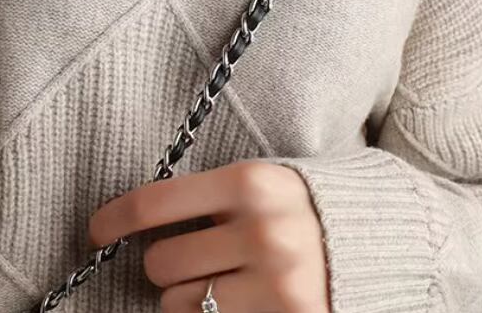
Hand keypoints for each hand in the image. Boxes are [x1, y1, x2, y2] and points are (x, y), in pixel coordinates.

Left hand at [88, 160, 331, 312]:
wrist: (385, 240)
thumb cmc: (306, 208)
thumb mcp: (263, 184)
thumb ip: (209, 198)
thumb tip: (132, 219)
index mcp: (251, 181)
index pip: (155, 203)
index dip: (114, 219)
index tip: (96, 231)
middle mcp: (262, 230)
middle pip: (161, 262)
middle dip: (166, 265)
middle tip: (196, 257)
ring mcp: (276, 281)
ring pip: (180, 304)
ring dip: (190, 298)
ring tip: (226, 281)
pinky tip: (240, 301)